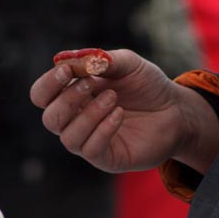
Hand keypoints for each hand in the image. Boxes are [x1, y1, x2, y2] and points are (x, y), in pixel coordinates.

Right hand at [30, 49, 218, 173]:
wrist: (177, 110)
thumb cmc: (148, 86)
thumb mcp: (128, 63)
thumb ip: (103, 59)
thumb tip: (75, 59)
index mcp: (73, 94)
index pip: (42, 95)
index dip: (48, 83)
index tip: (67, 70)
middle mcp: (76, 119)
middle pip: (49, 117)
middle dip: (67, 99)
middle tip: (92, 84)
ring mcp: (89, 140)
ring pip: (67, 136)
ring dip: (88, 114)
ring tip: (113, 99)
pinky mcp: (106, 157)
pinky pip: (89, 149)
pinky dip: (102, 129)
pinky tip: (119, 114)